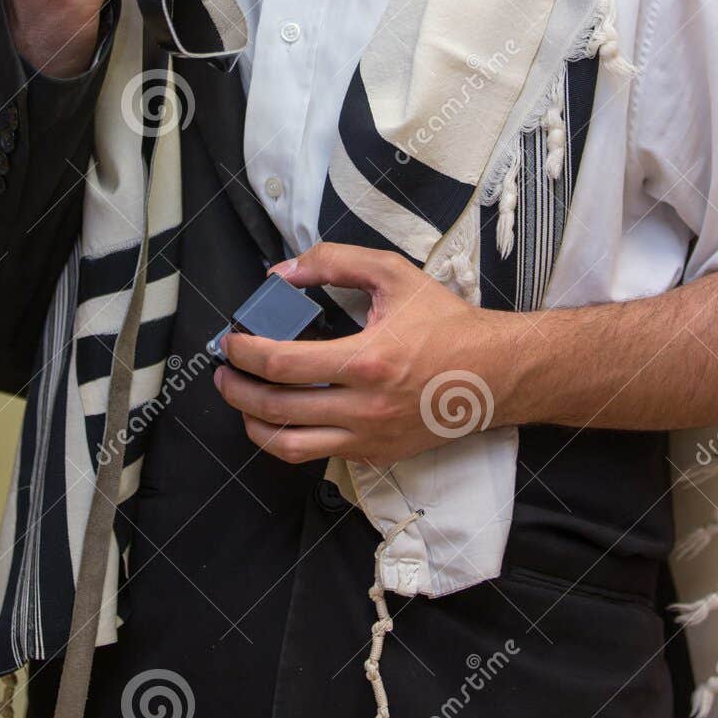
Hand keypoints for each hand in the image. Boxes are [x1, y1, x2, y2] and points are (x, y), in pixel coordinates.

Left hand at [213, 242, 513, 465]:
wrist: (494, 374)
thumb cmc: (446, 323)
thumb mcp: (393, 274)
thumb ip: (335, 262)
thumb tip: (282, 273)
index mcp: (367, 360)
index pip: (281, 364)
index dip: (243, 352)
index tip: (230, 341)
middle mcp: (365, 406)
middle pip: (275, 408)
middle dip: (235, 389)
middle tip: (223, 371)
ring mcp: (370, 437)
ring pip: (289, 446)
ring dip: (253, 423)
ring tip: (241, 400)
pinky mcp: (376, 454)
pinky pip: (318, 455)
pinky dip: (288, 437)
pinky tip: (280, 416)